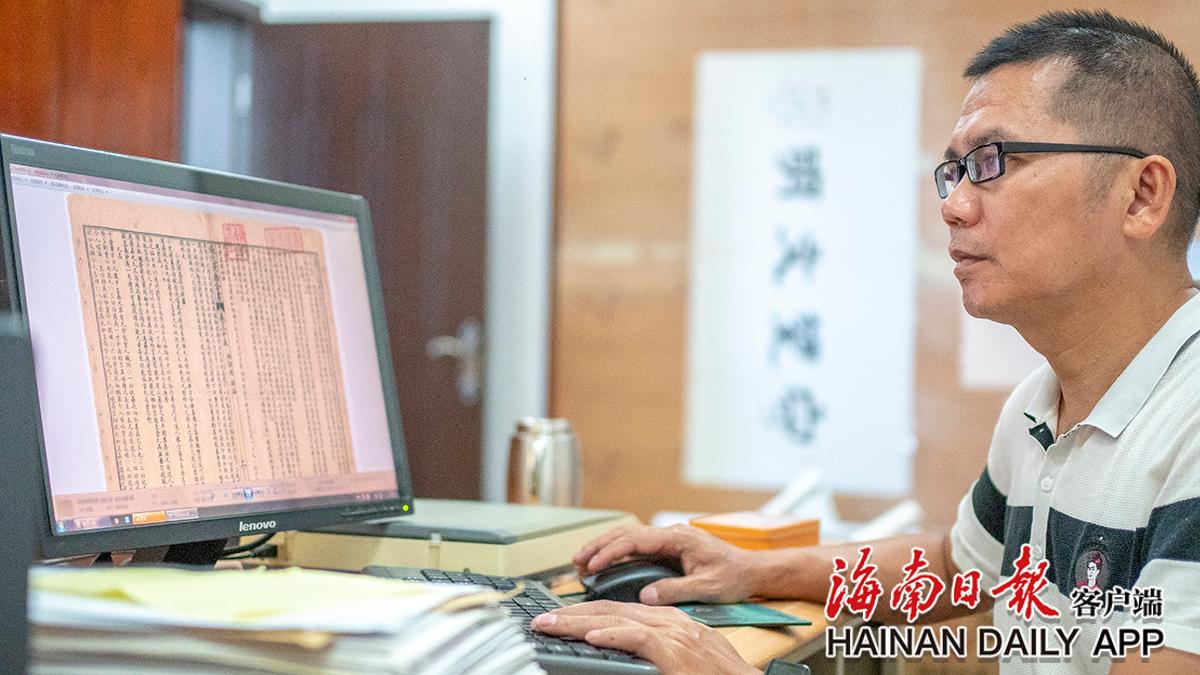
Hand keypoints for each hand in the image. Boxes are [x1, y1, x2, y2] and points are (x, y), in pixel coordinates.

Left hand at [532, 601, 758, 674]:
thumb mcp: (681, 659)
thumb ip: (652, 651)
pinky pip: (638, 639)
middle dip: (571, 613)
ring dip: (578, 622)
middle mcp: (667, 622)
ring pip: (616, 619)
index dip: (584, 612)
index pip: (616, 610)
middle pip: (609, 609)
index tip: (559, 618)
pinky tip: (592, 638)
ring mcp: (672, 635)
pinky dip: (612, 636)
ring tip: (551, 624)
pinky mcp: (675, 653)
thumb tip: (616, 649)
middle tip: (542, 619)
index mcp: (668, 622)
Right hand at [573, 524, 758, 604]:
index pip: (636, 539)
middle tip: (577, 561)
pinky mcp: (669, 547)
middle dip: (599, 545)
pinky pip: (637, 546)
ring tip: (583, 561)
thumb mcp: (708, 587)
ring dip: (605, 547)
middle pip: (627, 533)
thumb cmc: (734, 576)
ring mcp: (669, 539)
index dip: (611, 551)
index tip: (593, 563)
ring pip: (629, 537)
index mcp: (679, 537)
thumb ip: (676, 590)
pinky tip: (605, 563)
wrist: (752, 570)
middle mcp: (671, 533)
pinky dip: (618, 553)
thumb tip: (646, 596)